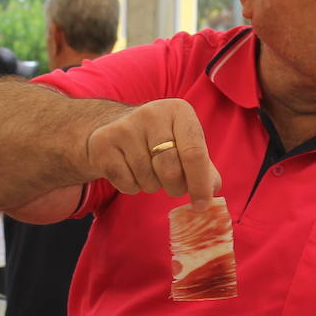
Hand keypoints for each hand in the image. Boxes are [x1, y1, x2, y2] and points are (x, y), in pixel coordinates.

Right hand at [85, 99, 221, 207]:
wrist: (113, 126)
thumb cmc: (159, 139)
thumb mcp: (184, 143)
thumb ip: (203, 166)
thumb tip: (211, 189)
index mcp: (178, 110)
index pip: (194, 153)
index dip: (200, 184)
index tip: (202, 204)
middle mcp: (151, 114)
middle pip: (170, 170)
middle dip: (176, 188)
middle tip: (173, 186)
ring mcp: (125, 128)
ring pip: (148, 180)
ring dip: (152, 186)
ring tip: (148, 170)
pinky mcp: (104, 144)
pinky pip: (127, 183)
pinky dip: (132, 187)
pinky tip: (130, 170)